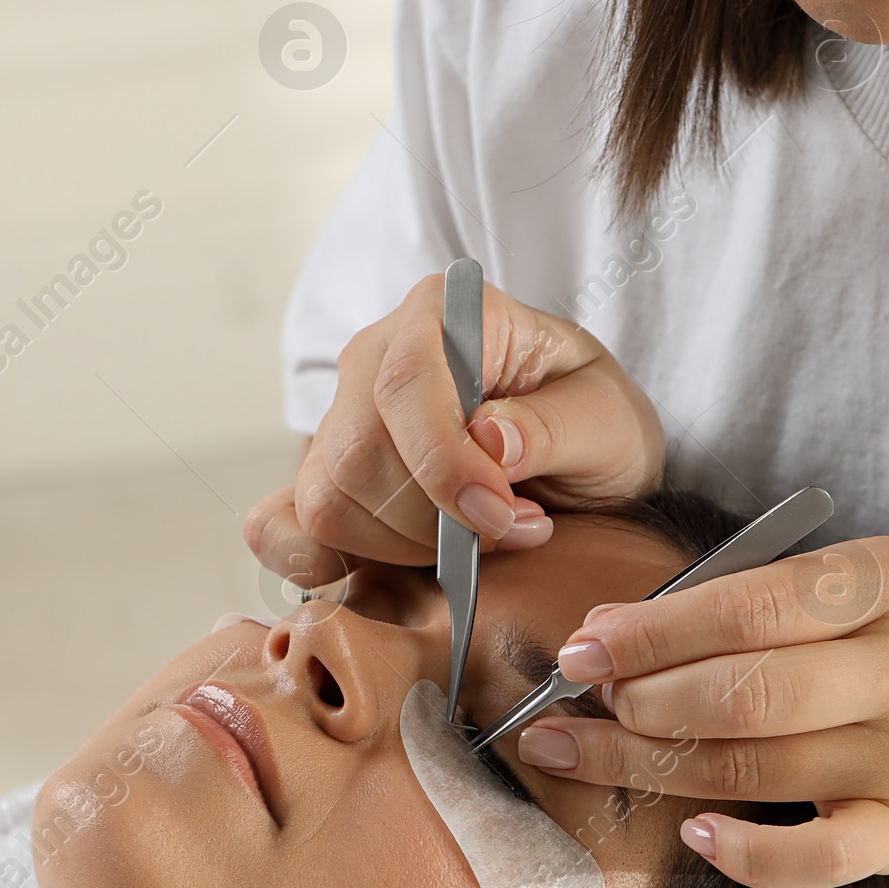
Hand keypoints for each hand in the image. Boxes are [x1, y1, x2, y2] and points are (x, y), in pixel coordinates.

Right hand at [243, 276, 665, 589]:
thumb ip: (555, 426)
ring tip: (482, 543)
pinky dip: (314, 560)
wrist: (580, 455)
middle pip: (356, 451)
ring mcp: (343, 416)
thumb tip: (488, 441)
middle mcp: (376, 356)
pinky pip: (280, 524)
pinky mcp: (328, 477)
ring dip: (405, 547)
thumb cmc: (591, 420)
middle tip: (515, 531)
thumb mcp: (608, 418)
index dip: (443, 462)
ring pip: (326, 499)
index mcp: (445, 314)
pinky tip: (380, 573)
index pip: (404, 382)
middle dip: (434, 519)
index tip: (500, 514)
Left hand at [516, 537, 888, 887]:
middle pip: (751, 689)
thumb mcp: (867, 598)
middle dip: (645, 698)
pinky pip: (819, 857)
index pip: (752, 604)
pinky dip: (749, 854)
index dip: (654, 630)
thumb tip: (616, 633)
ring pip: (760, 769)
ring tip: (580, 753)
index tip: (582, 644)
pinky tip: (693, 835)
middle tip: (573, 702)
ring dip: (653, 766)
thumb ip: (762, 603)